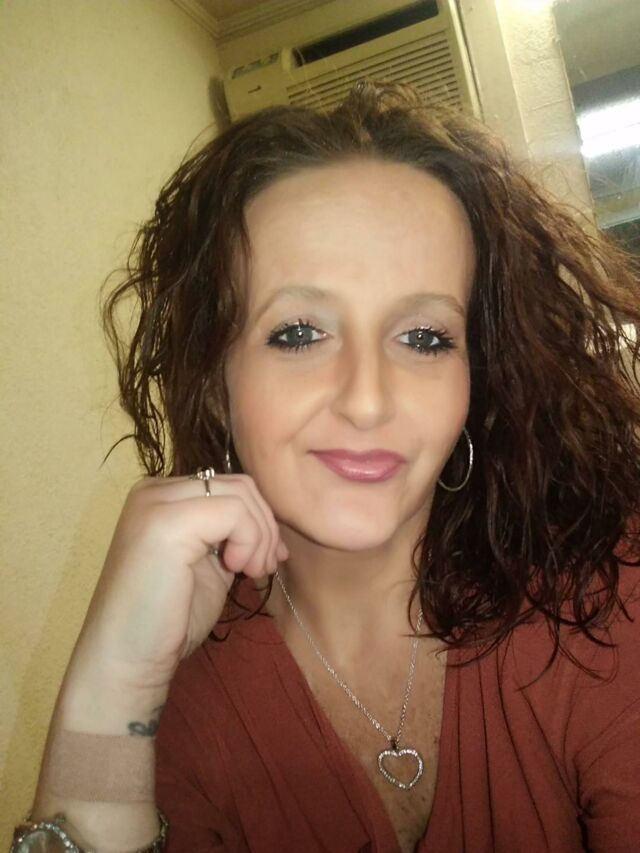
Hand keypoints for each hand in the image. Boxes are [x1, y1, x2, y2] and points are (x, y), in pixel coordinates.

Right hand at [74, 472, 288, 691]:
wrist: (125, 661)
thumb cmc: (166, 621)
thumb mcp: (207, 564)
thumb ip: (228, 535)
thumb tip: (270, 524)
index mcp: (160, 497)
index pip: (229, 486)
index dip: (259, 520)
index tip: (266, 559)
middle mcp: (153, 492)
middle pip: (239, 485)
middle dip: (265, 527)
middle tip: (260, 569)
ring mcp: (156, 504)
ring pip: (241, 495)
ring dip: (260, 537)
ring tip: (250, 573)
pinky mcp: (166, 524)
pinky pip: (234, 512)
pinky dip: (249, 541)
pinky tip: (235, 571)